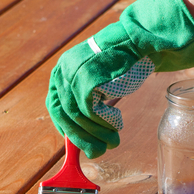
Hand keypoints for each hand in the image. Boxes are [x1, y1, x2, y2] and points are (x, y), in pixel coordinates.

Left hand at [47, 0, 193, 158]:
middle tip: (98, 152)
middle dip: (82, 137)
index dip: (68, 129)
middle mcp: (63, 71)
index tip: (81, 143)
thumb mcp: (96, 81)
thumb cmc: (120, 64)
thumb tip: (83, 135)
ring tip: (113, 142)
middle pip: (65, 115)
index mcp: (61, 71)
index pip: (56, 108)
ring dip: (97, 133)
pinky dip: (105, 123)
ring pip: (79, 116)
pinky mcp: (88, 79)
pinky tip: (117, 125)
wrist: (137, 41)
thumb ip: (85, 101)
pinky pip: (92, 111)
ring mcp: (73, 74)